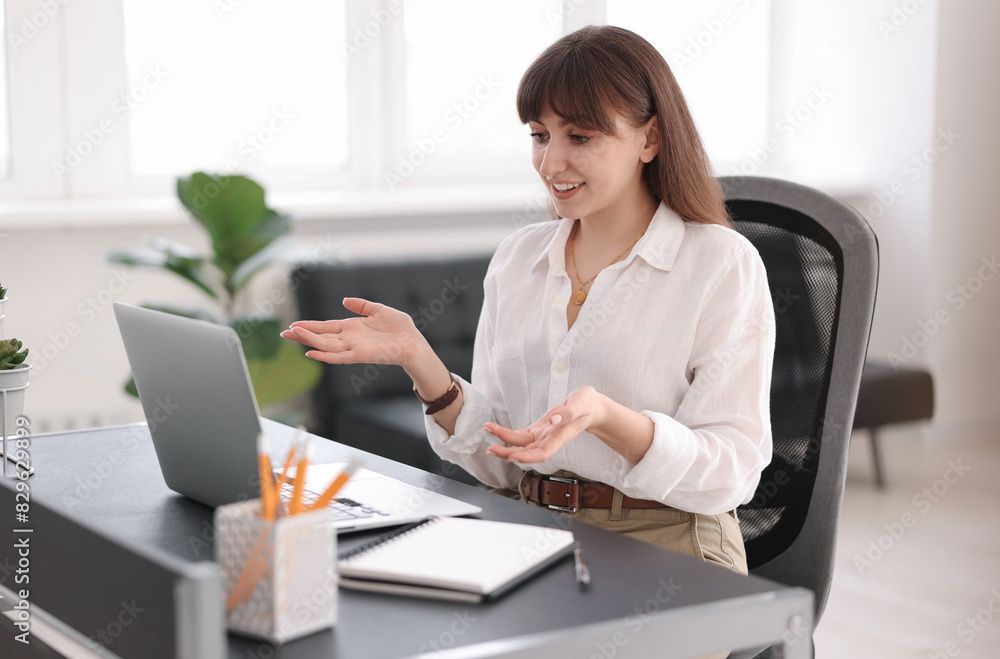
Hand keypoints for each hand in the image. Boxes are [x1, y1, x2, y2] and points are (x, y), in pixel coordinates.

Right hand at [280, 297, 419, 366]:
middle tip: (284, 332)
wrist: (413, 341)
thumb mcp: (379, 310)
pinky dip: (325, 355)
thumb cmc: (400, 327)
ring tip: (293, 335)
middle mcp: (349, 339)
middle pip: (321, 337)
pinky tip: (311, 352)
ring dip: (309, 340)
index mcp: (352, 328)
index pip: (326, 327)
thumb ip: (361, 305)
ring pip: (326, 345)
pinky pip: (339, 356)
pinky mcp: (360, 355)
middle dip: (302, 334)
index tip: (294, 324)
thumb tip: (344, 301)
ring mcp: (353, 348)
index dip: (310, 326)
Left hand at [484, 386, 604, 463]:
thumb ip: (568, 412)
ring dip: (504, 441)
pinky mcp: (540, 429)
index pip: (542, 453)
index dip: (527, 457)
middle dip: (507, 452)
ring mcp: (544, 435)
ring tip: (487, 430)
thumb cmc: (588, 404)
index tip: (512, 455)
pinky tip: (496, 430)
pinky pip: (522, 436)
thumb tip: (553, 419)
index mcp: (561, 436)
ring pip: (521, 444)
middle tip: (490, 449)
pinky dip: (509, 434)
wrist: (591, 408)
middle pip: (527, 452)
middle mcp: (550, 439)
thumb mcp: (582, 403)